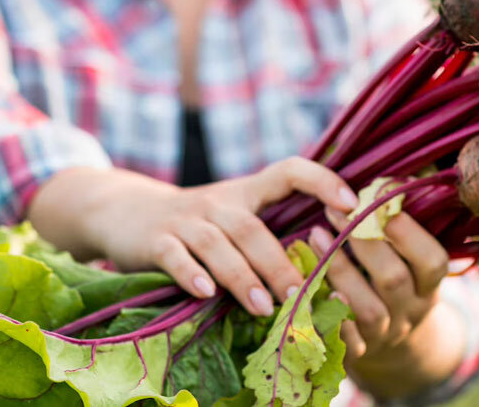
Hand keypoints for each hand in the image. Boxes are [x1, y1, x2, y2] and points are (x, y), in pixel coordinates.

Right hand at [28, 159, 358, 316]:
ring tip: (264, 307)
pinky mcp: (156, 240)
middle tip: (302, 294)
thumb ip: (271, 234)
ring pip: (218, 244)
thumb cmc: (199, 224)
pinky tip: (204, 293)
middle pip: (253, 227)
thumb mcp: (234, 216)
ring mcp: (186, 220)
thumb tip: (332, 271)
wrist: (127, 212)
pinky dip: (190, 273)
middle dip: (279, 262)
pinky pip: (175, 255)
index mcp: (246, 192)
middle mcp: (219, 202)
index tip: (351, 204)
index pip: (289, 171)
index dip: (322, 180)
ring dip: (242, 276)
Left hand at [309, 208, 450, 361]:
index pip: (432, 261)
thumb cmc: (394, 281)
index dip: (408, 232)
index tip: (378, 200)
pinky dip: (325, 313)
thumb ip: (399, 225)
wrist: (393, 347)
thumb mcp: (409, 259)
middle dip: (364, 242)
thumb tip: (388, 179)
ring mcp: (385, 336)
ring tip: (314, 235)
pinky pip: (341, 339)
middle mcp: (411, 312)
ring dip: (339, 270)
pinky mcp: (357, 354)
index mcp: (428, 285)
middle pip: (394, 280)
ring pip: (368, 310)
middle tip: (335, 210)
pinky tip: (305, 284)